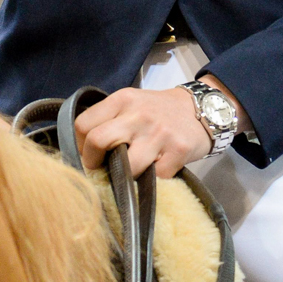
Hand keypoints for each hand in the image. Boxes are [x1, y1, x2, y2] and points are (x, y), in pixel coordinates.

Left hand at [74, 87, 211, 177]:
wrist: (202, 109)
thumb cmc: (158, 110)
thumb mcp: (132, 103)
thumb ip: (110, 119)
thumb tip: (84, 150)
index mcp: (122, 100)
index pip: (84, 124)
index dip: (80, 145)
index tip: (88, 154)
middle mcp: (138, 115)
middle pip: (98, 141)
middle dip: (94, 162)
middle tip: (101, 169)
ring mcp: (158, 133)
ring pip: (126, 167)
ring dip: (125, 177)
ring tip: (129, 174)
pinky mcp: (177, 151)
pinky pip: (154, 178)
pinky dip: (151, 181)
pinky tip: (154, 172)